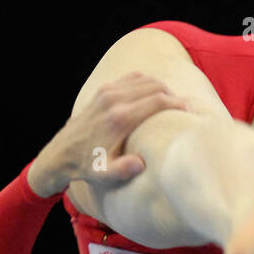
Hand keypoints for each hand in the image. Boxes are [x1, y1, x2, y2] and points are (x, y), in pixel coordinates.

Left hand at [28, 73, 190, 195]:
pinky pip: (132, 78)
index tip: (191, 110)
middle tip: (186, 106)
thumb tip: (140, 164)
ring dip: (161, 87)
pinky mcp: (103, 90)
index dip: (178, 103)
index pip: (157, 101)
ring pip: (144, 79)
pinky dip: (147, 82)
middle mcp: (114, 99)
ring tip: (173, 101)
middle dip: (173, 94)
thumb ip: (122, 171)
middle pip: (154, 86)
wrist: (62, 153)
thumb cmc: (87, 166)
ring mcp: (108, 92)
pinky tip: (155, 94)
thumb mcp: (103, 174)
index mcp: (120, 118)